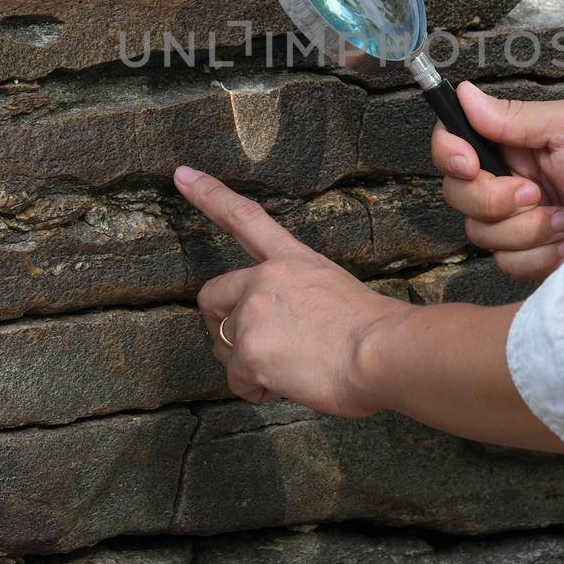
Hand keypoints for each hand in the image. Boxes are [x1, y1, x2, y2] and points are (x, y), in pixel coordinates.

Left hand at [175, 165, 407, 417]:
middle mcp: (264, 280)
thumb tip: (291, 328)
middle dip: (221, 325)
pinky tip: (291, 385)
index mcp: (290, 260)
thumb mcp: (335, 290)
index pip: (243, 218)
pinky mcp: (248, 353)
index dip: (209, 194)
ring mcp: (252, 315)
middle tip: (251, 348)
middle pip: (212, 298)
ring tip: (293, 370)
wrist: (381, 352)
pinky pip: (239, 380)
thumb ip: (299, 299)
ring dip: (250, 365)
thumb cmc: (374, 330)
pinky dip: (259, 389)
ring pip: (226, 348)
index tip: (182, 174)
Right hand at [432, 83, 563, 281]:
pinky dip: (541, 255)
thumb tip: (464, 93)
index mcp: (509, 143)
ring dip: (528, 229)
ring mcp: (513, 221)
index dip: (449, 154)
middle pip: (457, 194)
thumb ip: (516, 116)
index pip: (452, 142)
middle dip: (496, 200)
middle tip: (537, 193)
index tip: (470, 165)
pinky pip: (506, 263)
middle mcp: (503, 180)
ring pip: (481, 233)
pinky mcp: (527, 255)